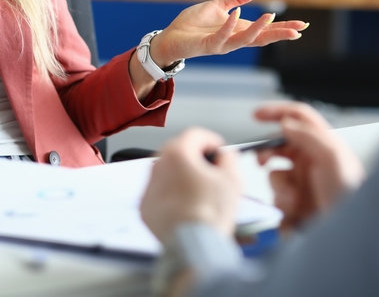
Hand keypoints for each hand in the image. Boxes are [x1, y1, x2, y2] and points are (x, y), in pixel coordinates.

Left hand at [140, 128, 242, 242]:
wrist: (194, 244)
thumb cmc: (211, 213)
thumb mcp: (232, 180)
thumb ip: (229, 159)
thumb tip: (224, 156)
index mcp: (178, 153)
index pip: (195, 134)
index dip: (211, 140)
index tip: (218, 149)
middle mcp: (158, 165)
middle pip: (178, 150)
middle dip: (195, 156)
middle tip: (211, 168)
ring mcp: (149, 186)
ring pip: (167, 171)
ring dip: (182, 174)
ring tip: (199, 189)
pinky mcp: (145, 206)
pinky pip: (159, 191)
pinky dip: (171, 193)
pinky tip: (186, 204)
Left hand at [150, 0, 306, 67]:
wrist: (170, 36)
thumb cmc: (193, 24)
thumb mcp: (218, 6)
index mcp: (238, 29)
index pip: (264, 30)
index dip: (282, 27)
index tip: (301, 25)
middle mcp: (233, 39)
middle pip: (261, 38)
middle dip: (279, 34)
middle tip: (298, 30)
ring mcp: (222, 44)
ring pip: (244, 40)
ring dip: (258, 30)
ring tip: (271, 17)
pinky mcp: (208, 45)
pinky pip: (221, 36)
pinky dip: (230, 26)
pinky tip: (237, 14)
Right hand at [254, 102, 364, 231]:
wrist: (351, 233)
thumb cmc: (351, 198)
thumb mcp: (334, 160)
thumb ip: (310, 137)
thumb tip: (286, 123)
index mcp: (322, 144)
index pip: (297, 117)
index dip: (277, 112)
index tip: (257, 115)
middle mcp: (311, 160)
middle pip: (279, 146)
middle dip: (268, 154)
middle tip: (263, 160)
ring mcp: (303, 181)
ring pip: (275, 175)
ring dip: (280, 188)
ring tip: (293, 200)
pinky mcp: (297, 202)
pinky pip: (277, 198)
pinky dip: (282, 205)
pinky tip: (295, 212)